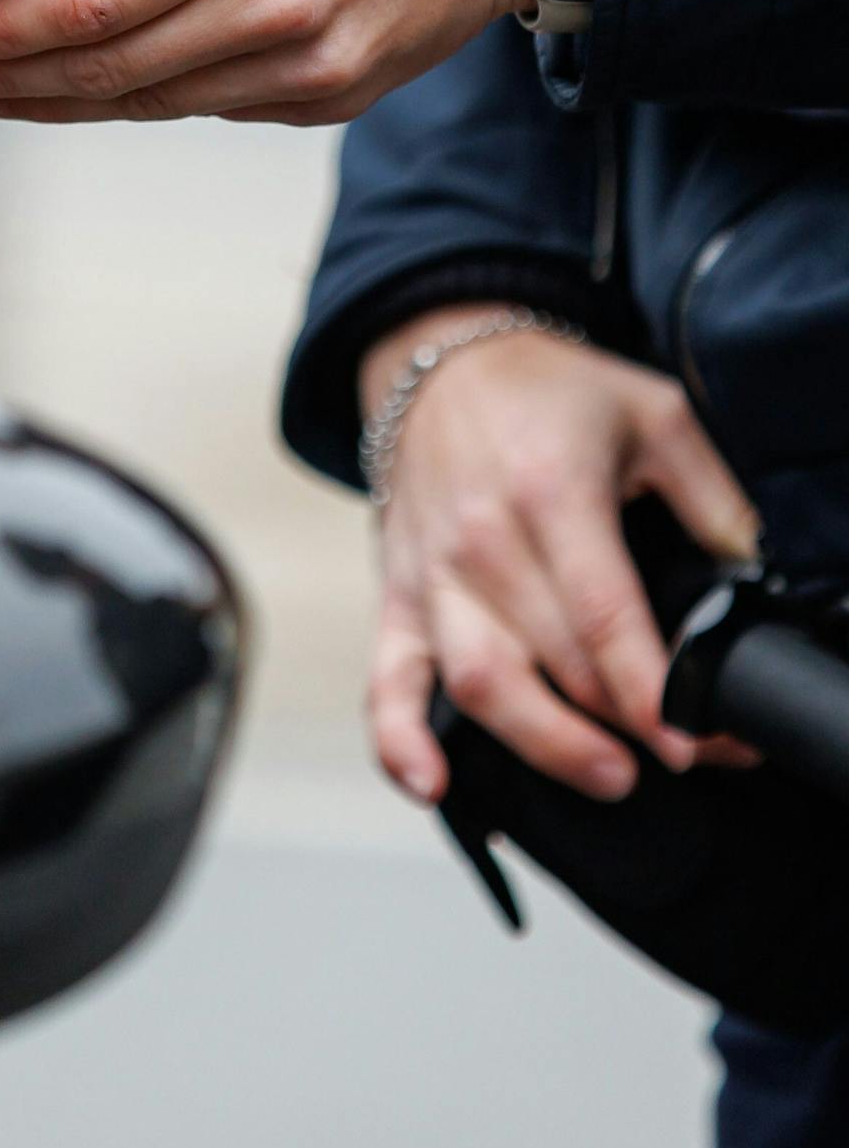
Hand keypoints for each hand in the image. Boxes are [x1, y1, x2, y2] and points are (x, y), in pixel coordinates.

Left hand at [0, 0, 545, 122]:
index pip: (88, 5)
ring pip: (151, 104)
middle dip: (12, 79)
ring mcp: (305, 68)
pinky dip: (145, 97)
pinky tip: (93, 87)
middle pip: (105, 71)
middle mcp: (272, 10)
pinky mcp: (330, 101)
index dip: (5, 31)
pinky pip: (212, 107)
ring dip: (62, 102)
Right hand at [364, 307, 761, 807]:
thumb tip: (762, 581)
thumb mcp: (654, 415)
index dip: (654, 692)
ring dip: (543, 744)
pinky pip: (385, 680)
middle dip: (631, 727)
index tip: (704, 736)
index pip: (603, 618)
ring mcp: (431, 575)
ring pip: (479, 684)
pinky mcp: (395, 596)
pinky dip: (398, 741)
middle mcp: (481, 542)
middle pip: (556, 664)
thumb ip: (716, 498)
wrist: (437, 362)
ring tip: (608, 774)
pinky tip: (432, 785)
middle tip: (693, 757)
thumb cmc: (548, 391)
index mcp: (548, 494)